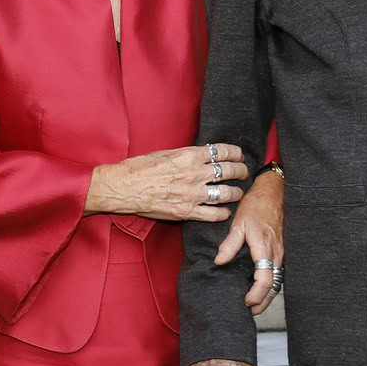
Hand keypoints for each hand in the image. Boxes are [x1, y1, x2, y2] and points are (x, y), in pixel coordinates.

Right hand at [88, 143, 247, 221]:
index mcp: (188, 155)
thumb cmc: (139, 168)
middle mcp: (193, 174)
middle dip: (241, 171)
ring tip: (238, 192)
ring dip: (236, 192)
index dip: (236, 153)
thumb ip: (187, 155)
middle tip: (243, 172)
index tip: (239, 155)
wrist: (122, 188)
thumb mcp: (165, 153)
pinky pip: (213, 214)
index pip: (222, 151)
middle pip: (229, 171)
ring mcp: (191, 194)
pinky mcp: (185, 212)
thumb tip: (203, 155)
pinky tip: (225, 211)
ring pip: (226, 193)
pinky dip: (223, 213)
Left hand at [217, 169, 283, 310]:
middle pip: (275, 286)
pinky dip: (272, 282)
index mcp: (265, 248)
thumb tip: (219, 261)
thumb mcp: (239, 222)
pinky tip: (262, 285)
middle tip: (250, 310)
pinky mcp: (283, 249)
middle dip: (263, 302)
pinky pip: (280, 271)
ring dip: (268, 294)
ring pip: (279, 280)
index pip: (266, 280)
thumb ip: (230, 244)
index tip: (245, 301)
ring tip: (255, 302)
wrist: (275, 190)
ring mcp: (283, 252)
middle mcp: (277, 253)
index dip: (256, 295)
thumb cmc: (258, 204)